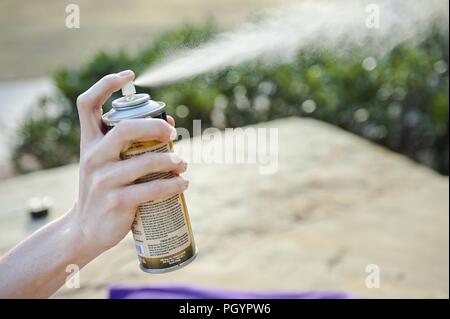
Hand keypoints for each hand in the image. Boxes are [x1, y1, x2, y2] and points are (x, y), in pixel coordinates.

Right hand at [71, 70, 188, 256]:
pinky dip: (173, 184)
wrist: (85, 230)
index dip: (106, 84)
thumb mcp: (107, 164)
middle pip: (125, 128)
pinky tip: (183, 184)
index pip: (87, 104)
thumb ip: (128, 144)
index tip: (129, 75)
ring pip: (145, 161)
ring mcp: (103, 180)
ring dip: (171, 160)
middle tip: (172, 132)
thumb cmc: (104, 190)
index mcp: (88, 143)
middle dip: (155, 125)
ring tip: (183, 163)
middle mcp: (92, 157)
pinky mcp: (116, 202)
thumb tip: (168, 123)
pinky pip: (152, 188)